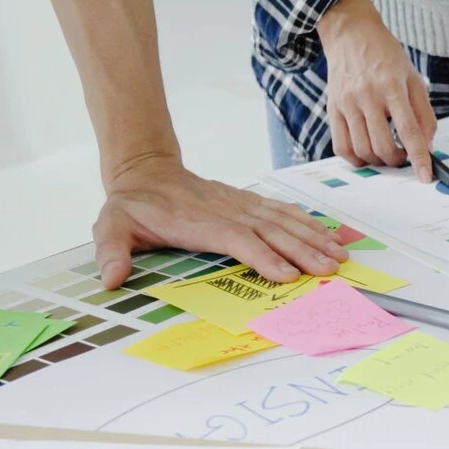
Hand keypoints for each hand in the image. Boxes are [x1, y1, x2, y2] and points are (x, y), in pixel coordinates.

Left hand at [94, 154, 347, 287]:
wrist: (146, 171)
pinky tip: (325, 233)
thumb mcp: (111, 225)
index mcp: (197, 222)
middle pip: (270, 230)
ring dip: (312, 237)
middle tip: (329, 269)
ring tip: (338, 255)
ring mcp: (240, 204)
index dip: (263, 256)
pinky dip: (306, 222)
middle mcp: (225, 210)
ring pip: (282, 220)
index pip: (236, 239)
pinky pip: (281, 211)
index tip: (287, 274)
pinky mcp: (247, 202)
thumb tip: (111, 277)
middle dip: (302, 250)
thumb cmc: (132, 205)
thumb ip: (112, 250)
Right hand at [316, 0, 437, 180]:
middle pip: (382, 146)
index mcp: (393, 86)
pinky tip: (366, 153)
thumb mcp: (414, 78)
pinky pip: (341, 146)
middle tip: (403, 156)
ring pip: (362, 150)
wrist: (351, 34)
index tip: (425, 176)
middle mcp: (368, 95)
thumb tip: (426, 146)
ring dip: (377, 161)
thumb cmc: (386, 56)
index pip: (408, 130)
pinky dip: (355, 159)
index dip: (418, 157)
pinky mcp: (332, 108)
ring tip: (387, 153)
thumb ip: (423, 113)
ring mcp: (347, 103)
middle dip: (397, 160)